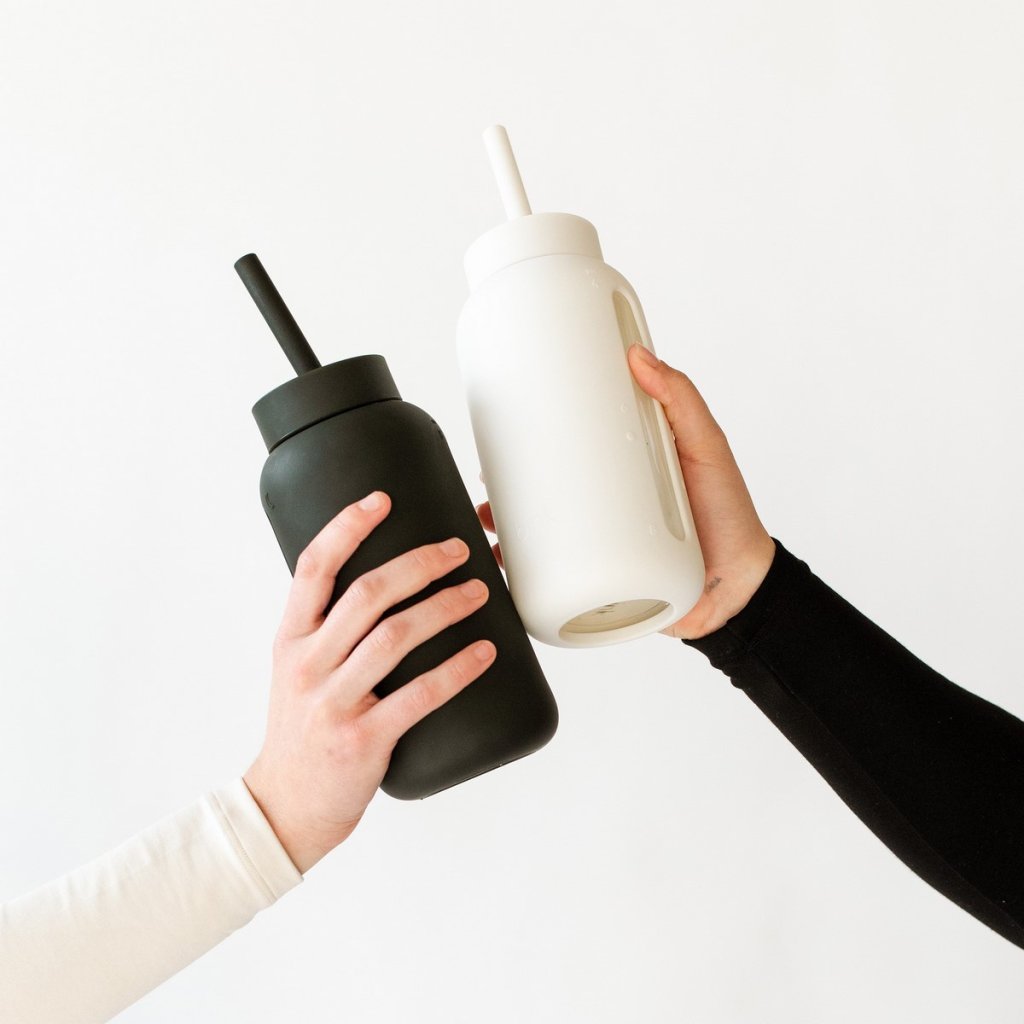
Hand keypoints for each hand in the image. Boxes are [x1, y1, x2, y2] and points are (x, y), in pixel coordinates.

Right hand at [244, 491, 493, 872]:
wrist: (285, 805)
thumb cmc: (301, 729)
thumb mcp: (296, 669)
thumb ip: (327, 628)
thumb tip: (384, 582)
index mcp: (291, 638)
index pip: (314, 567)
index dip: (348, 527)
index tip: (382, 500)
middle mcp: (309, 663)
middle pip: (368, 593)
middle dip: (419, 563)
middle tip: (457, 551)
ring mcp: (334, 701)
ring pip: (396, 636)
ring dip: (445, 608)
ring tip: (478, 592)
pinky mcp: (363, 738)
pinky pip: (420, 694)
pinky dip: (457, 668)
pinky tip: (484, 652)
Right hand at [475, 345, 774, 640]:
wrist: (743, 590)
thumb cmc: (730, 516)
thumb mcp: (706, 446)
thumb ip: (680, 400)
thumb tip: (639, 356)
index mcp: (622, 474)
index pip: (568, 455)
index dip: (531, 444)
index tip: (501, 430)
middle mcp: (605, 512)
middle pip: (544, 497)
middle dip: (507, 489)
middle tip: (488, 477)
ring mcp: (600, 551)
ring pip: (540, 540)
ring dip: (506, 532)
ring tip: (488, 521)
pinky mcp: (600, 588)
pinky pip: (554, 584)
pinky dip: (525, 579)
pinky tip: (504, 569)